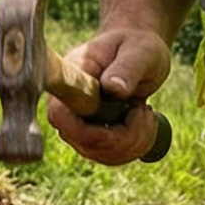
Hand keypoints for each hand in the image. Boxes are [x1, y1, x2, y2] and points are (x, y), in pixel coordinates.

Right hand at [48, 26, 173, 165]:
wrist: (137, 53)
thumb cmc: (137, 47)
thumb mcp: (140, 51)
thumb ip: (126, 68)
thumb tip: (112, 89)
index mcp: (72, 78)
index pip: (60, 114)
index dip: (87, 128)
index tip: (130, 112)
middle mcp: (68, 105)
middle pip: (84, 141)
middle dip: (125, 136)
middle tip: (144, 110)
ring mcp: (78, 124)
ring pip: (100, 154)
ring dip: (133, 142)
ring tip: (145, 114)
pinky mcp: (92, 137)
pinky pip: (110, 157)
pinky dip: (135, 147)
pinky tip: (143, 124)